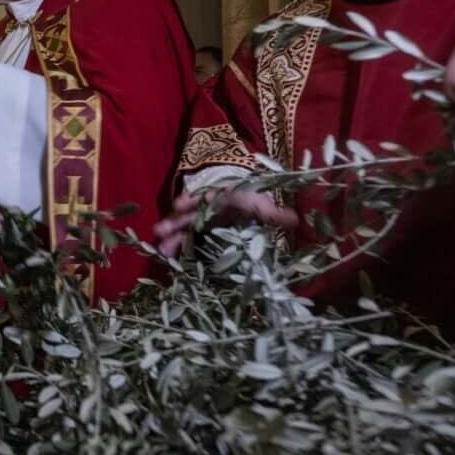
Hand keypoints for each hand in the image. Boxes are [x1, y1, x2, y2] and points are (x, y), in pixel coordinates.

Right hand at [152, 181, 298, 256]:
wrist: (248, 199)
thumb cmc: (254, 200)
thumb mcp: (263, 206)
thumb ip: (274, 214)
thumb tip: (295, 219)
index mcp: (223, 196)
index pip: (206, 196)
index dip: (192, 200)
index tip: (179, 205)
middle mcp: (209, 207)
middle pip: (190, 213)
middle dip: (175, 222)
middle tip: (159, 231)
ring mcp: (204, 220)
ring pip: (186, 227)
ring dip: (173, 238)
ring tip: (161, 250)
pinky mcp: (202, 231)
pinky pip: (189, 239)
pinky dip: (180, 247)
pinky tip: (170, 258)